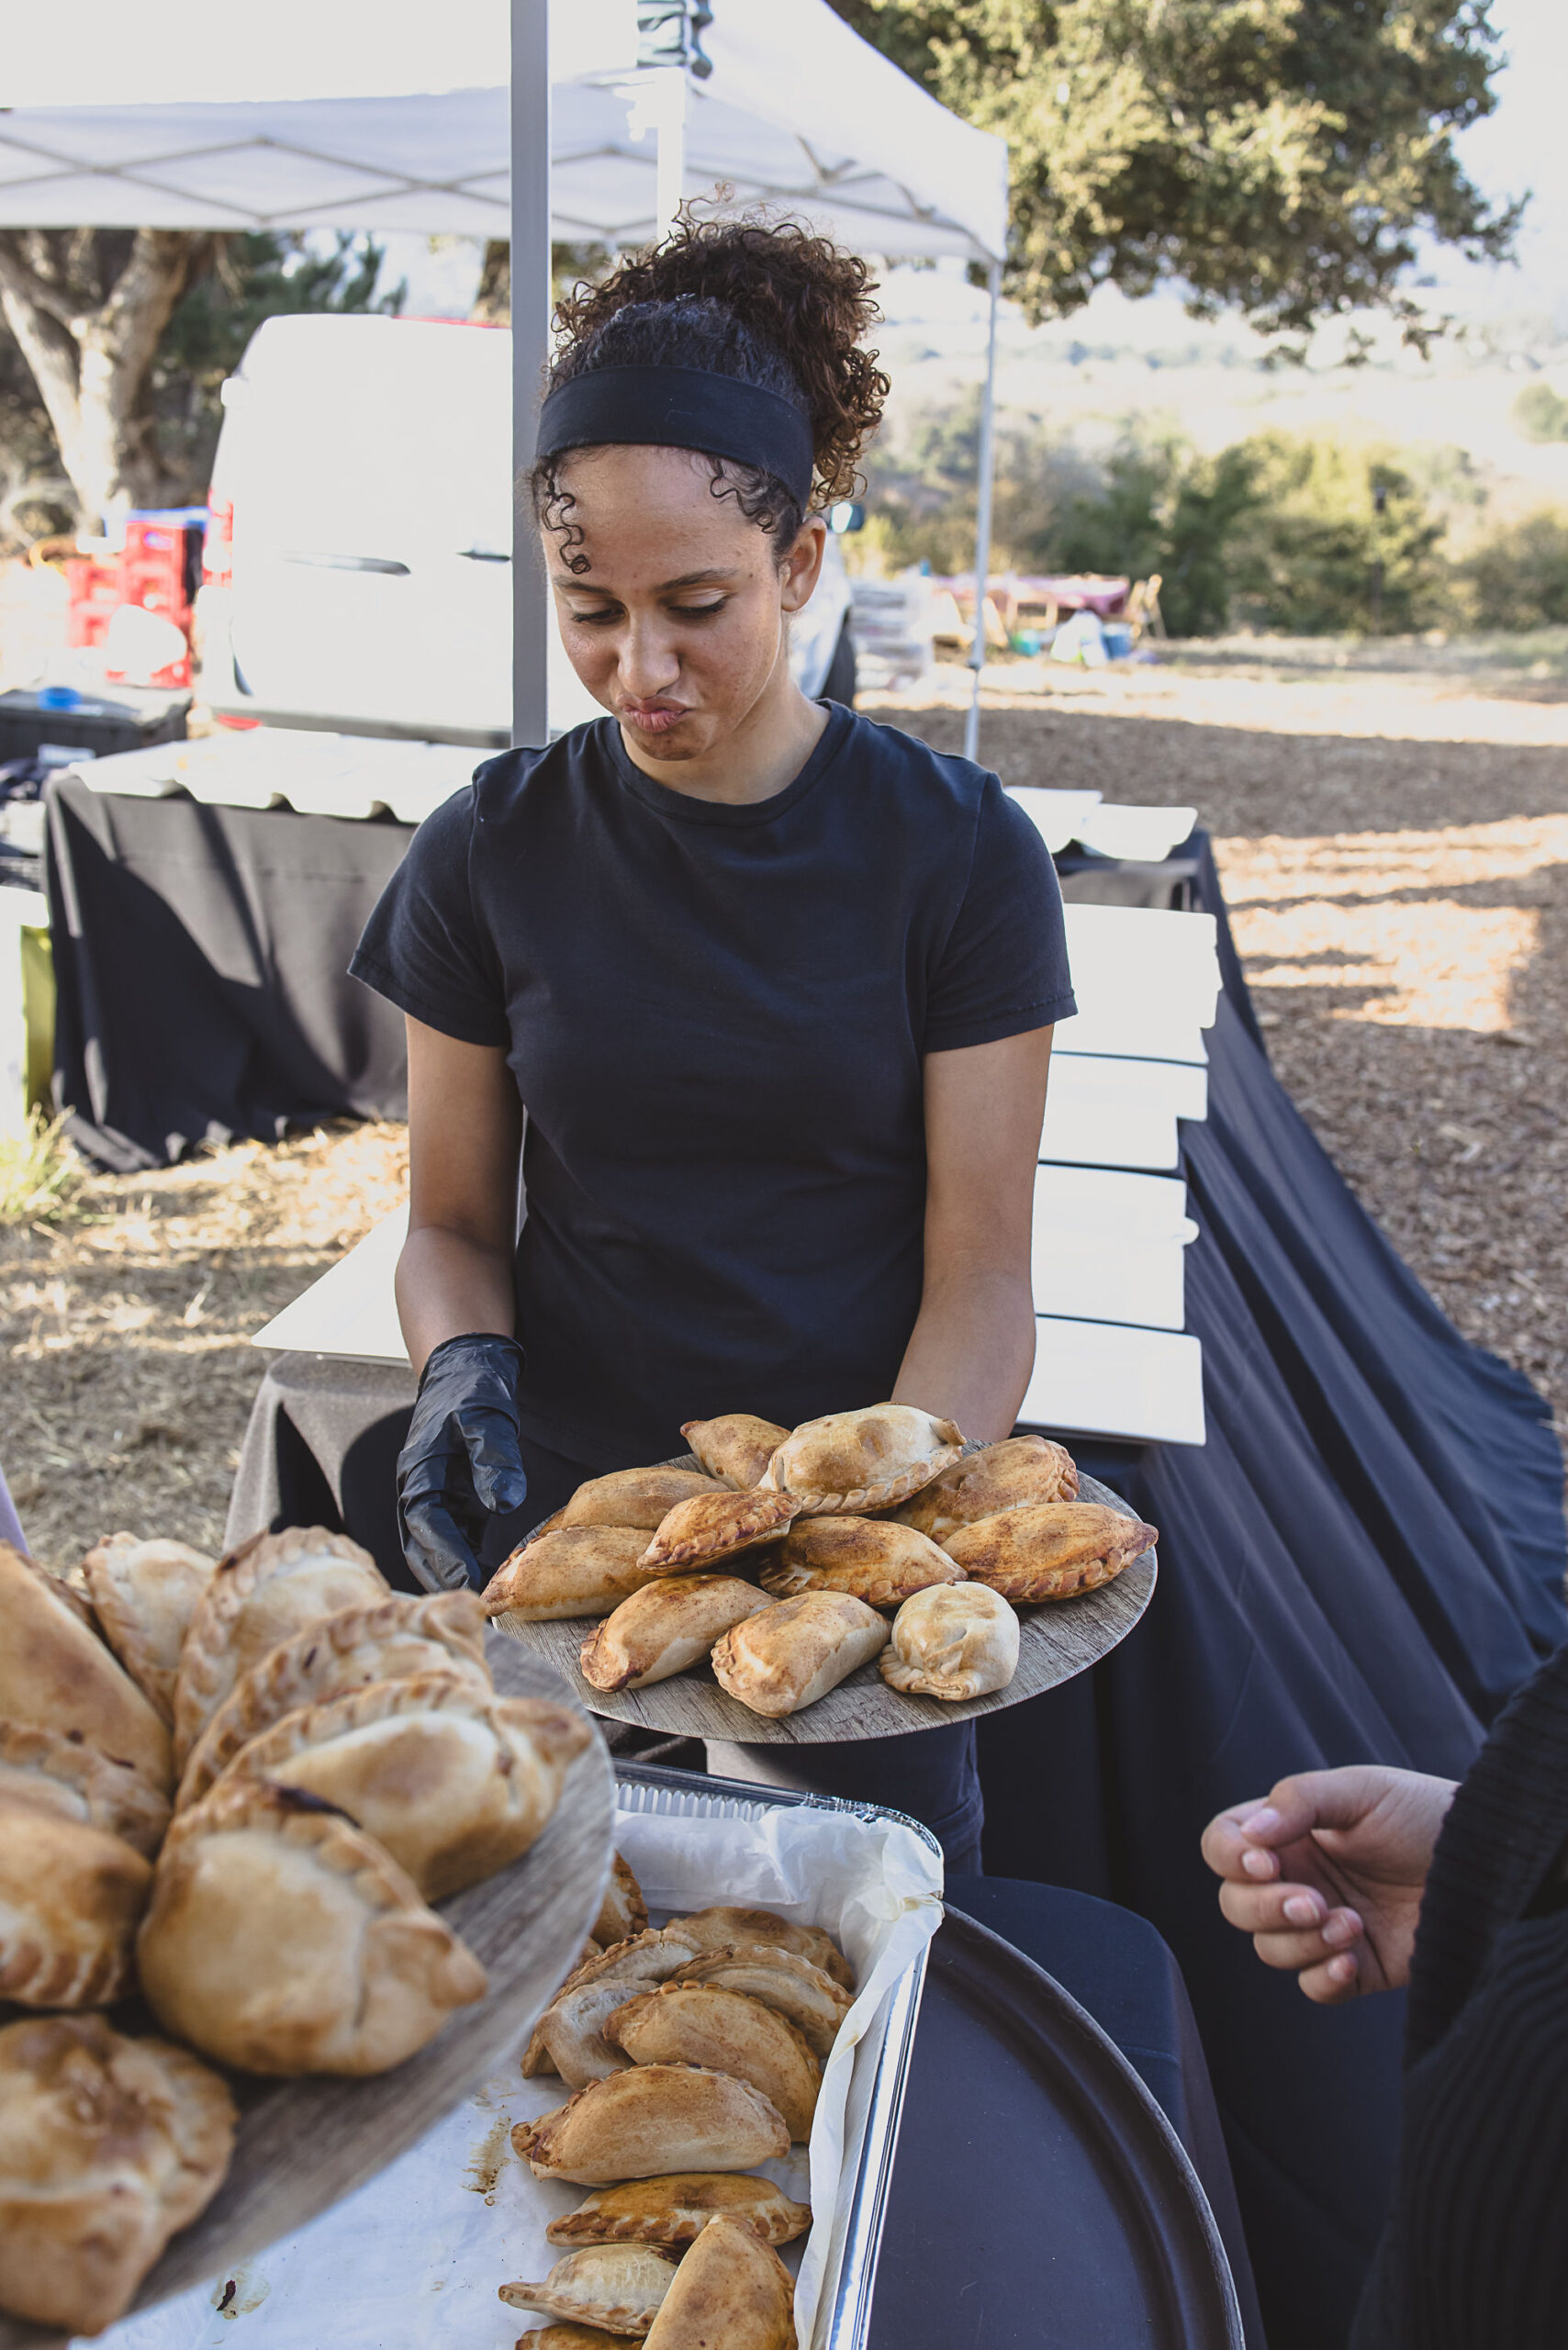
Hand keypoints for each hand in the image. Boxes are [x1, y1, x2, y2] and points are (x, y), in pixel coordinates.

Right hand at [396, 1333, 528, 1591]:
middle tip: (474, 1609)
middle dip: (443, 1578)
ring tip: (481, 1605)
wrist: (465, 1367)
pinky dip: (464, 1559)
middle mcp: (419, 1488)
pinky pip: (452, 1536)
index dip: (446, 1557)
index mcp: (420, 1471)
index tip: (468, 1585)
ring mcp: (433, 1495)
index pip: (427, 1523)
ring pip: (433, 1546)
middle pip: (421, 1545)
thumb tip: (506, 1501)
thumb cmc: (472, 1389)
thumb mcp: (486, 1416)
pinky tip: (488, 1577)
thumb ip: (494, 1457)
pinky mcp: (450, 1498)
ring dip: (451, 1573)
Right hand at [1201, 1765, 1457, 2003]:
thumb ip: (1299, 1801)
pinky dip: (1323, 1977)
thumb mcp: (1361, 1790)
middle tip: (1311, 1901)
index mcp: (1288, 1833)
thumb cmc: (1423, 1815)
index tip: (1265, 1862)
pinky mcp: (1355, 1967)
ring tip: (1350, 1923)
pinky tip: (1353, 1956)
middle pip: (1235, 1905)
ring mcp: (1323, 1925)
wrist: (1488, 1863)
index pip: (1223, 1846)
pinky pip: (1313, 1987)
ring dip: (1300, 1941)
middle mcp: (1297, 1879)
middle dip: (1265, 1908)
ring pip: (1269, 1950)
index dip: (1230, 1858)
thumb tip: (1250, 1837)